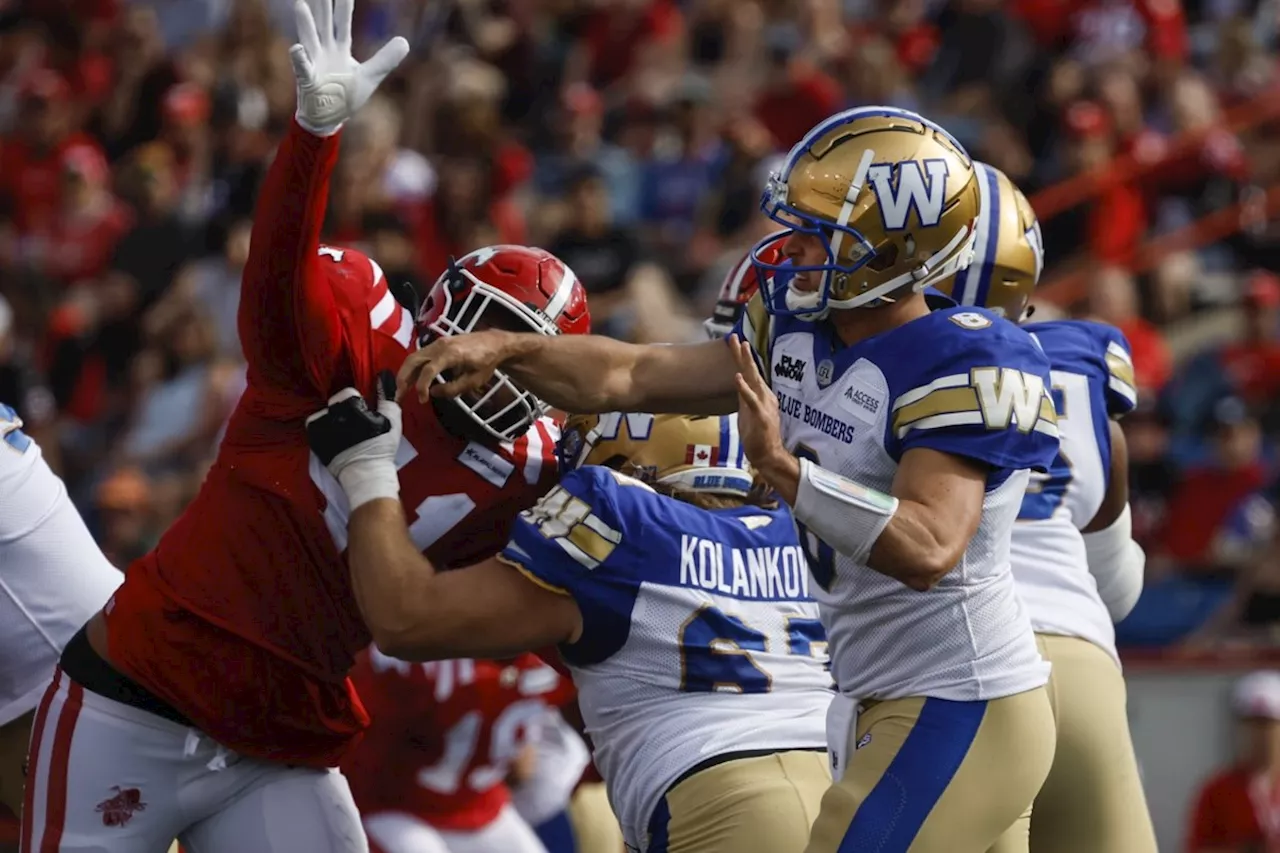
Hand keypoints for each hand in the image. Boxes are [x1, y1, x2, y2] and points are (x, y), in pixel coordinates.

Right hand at [289, 0, 408, 135]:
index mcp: (339, 49)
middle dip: (322, 5)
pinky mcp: (308, 81)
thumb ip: (385, 59)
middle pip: (323, 23)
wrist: (329, 118)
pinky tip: (297, 48)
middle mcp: (324, 52)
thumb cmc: (346, 95)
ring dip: (305, 23)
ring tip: (300, 4)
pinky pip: (303, 69)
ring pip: (310, 40)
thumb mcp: (370, 76)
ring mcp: (314, 64)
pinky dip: (300, 59)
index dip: (343, 6)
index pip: (342, 23)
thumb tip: (405, 41)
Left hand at [306, 371, 401, 508]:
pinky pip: (316, 427)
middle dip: (345, 411)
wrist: (366, 474)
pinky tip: (336, 439)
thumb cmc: (381, 447)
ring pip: (324, 414)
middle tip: (356, 425)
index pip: (349, 393)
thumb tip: (384, 376)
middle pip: (335, 403)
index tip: (364, 416)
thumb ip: (386, 395)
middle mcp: (329, 414)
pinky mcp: (313, 440)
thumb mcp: (391, 419)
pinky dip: (324, 430)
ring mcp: (319, 428)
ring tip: (345, 433)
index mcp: (347, 406)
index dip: (358, 404)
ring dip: (333, 419)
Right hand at [396, 330, 512, 403]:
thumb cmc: (487, 362)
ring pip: (414, 357)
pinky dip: (413, 368)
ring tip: (401, 390)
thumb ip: (453, 389)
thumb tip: (432, 393)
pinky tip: (412, 380)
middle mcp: (441, 345)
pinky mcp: (437, 344)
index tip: (422, 399)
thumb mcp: (474, 380)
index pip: (428, 370)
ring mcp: (438, 343)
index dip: (421, 386)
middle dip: (403, 379)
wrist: (495, 343)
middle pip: (413, 360)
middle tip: (399, 396)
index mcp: (451, 354)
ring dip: (405, 373)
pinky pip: (420, 355)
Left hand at [730, 336, 795, 497]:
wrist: (768, 454)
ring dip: (748, 363)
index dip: (742, 357)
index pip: (750, 373)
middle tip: (736, 337)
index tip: (736, 341)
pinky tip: (738, 378)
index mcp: (761, 395)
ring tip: (742, 347)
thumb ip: (745, 397)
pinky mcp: (761, 416)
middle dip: (744, 354)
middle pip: (752, 371)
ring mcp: (764, 405)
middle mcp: (764, 396)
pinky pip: (752, 400)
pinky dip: (745, 389)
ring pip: (755, 380)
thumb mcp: (748, 411)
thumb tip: (740, 384)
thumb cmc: (757, 435)